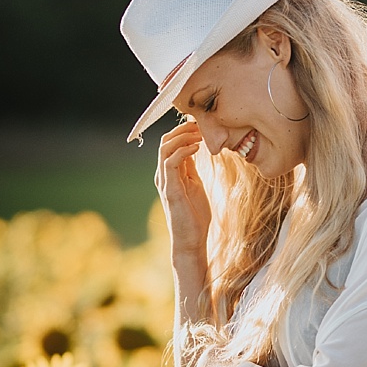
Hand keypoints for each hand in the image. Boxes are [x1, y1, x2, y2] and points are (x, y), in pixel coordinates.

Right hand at [156, 117, 212, 268]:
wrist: (191, 241)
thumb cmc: (195, 216)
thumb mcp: (195, 185)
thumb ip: (191, 168)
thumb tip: (194, 149)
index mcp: (169, 173)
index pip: (171, 143)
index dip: (185, 131)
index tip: (203, 126)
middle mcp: (163, 175)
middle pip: (165, 141)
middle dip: (183, 130)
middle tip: (202, 125)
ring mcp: (165, 182)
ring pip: (165, 148)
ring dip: (183, 137)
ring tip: (200, 134)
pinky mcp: (170, 189)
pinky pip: (171, 162)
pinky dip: (183, 150)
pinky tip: (197, 148)